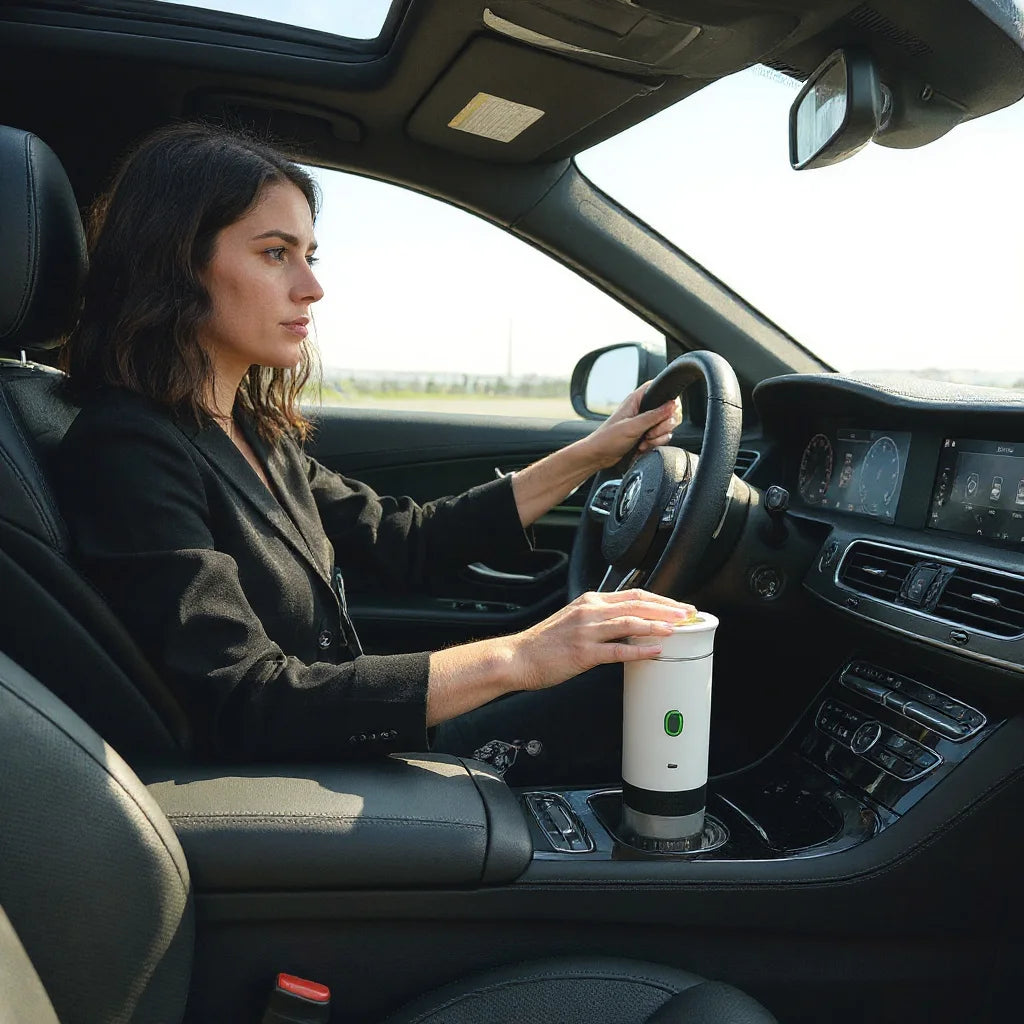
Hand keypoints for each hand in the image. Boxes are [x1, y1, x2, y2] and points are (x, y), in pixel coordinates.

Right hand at [508, 589, 696, 691]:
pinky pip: (617, 649)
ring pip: (629, 623)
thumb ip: (600, 617)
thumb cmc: (546, 642)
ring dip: (656, 625)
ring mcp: (587, 631)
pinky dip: (638, 649)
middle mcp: (590, 612)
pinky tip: (653, 651)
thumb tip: (628, 623)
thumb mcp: (574, 620)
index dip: (660, 600)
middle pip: (636, 604)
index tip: (678, 606)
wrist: (519, 657)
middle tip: (687, 614)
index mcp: (590, 601)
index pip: (633, 595)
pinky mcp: (583, 652)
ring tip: (677, 629)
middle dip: (666, 609)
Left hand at [583, 381, 682, 469]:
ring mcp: (646, 423)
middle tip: (650, 432)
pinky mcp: (647, 435)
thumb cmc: (607, 439)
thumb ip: (653, 416)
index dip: (668, 398)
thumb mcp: (632, 427)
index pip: (660, 389)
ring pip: (667, 427)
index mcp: (637, 400)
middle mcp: (643, 409)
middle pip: (669, 411)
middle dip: (664, 425)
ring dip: (658, 437)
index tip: (667, 412)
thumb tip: (672, 405)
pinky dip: (655, 444)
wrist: (599, 456)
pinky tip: (643, 447)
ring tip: (643, 441)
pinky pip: (661, 437)